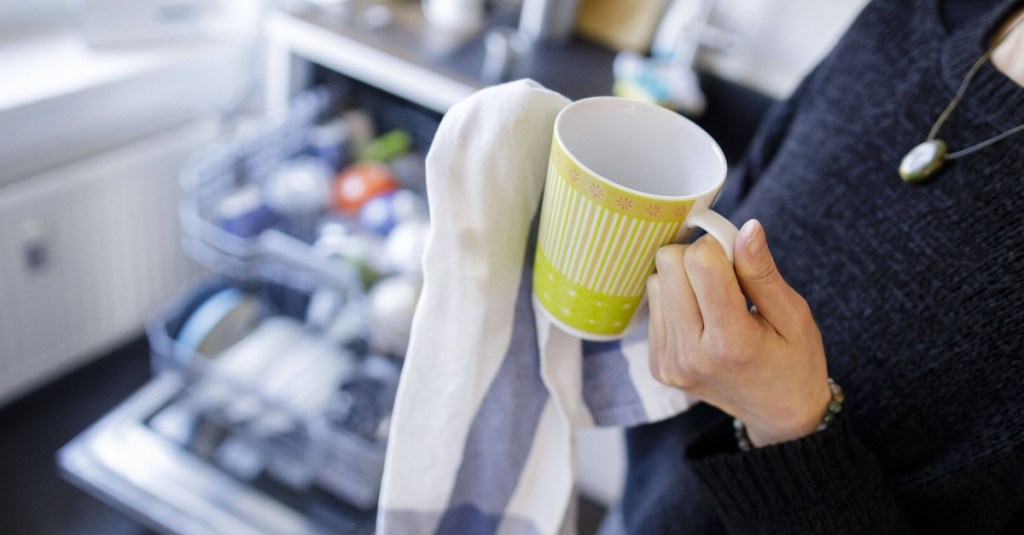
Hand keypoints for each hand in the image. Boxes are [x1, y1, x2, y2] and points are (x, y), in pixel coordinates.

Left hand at [646, 219, 830, 446]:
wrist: (780, 414)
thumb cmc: (794, 360)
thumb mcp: (793, 314)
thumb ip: (762, 271)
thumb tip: (745, 227)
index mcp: (730, 342)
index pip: (700, 262)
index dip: (720, 247)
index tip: (739, 258)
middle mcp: (691, 355)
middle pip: (668, 265)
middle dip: (698, 258)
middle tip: (728, 277)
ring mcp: (669, 363)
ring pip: (655, 282)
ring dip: (683, 280)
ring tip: (716, 302)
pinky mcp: (657, 366)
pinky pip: (653, 306)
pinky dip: (676, 302)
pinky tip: (703, 319)